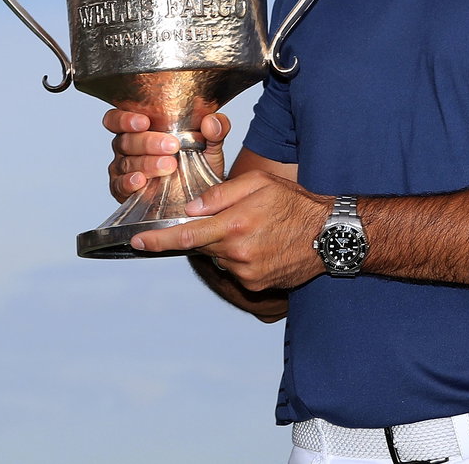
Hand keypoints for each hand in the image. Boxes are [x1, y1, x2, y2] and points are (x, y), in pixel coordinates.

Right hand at [104, 110, 229, 202]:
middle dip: (148, 142)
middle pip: (125, 140)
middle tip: (171, 146)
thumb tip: (212, 120)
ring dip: (147, 163)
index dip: (125, 119)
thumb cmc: (198, 165)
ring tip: (169, 166)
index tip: (144, 122)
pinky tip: (140, 181)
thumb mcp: (211, 146)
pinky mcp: (125, 191)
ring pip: (126, 162)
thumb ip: (215, 130)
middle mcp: (128, 147)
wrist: (200, 197)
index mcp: (142, 129)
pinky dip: (129, 182)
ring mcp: (125, 170)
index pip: (118, 119)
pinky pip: (120, 186)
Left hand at [132, 169, 329, 292]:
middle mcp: (237, 253)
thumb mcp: (260, 183)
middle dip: (204, 233)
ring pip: (220, 257)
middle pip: (202, 245)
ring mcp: (246, 272)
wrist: (331, 235)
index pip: (186, 235)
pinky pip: (236, 269)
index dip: (158, 241)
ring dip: (226, 243)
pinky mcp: (256, 285)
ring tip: (256, 229)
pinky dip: (241, 256)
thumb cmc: (295, 203)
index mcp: (234, 225)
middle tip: (230, 220)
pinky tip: (263, 244)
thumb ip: (222, 193)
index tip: (137, 242)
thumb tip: (192, 209)